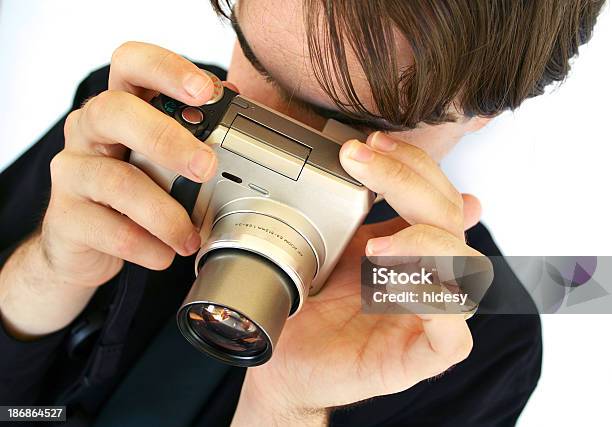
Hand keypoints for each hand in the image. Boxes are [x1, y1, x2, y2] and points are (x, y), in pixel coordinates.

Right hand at [0, 42, 217, 337]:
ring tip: (190, 237)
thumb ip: (194, 139)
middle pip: (116, 112)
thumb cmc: (135, 193)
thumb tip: (242, 119)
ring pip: (117, 181)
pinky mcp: (65, 215)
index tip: (206, 92)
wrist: (86, 245)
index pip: (132, 63)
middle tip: (206, 167)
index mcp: (120, 107)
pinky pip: (110, 229)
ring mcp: (72, 171)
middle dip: (167, 138)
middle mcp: (89, 130)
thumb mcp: (163, 161)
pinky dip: (146, 246)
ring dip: (165, 213)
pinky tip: (164, 254)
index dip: (167, 69)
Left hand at [232, 132, 483, 425]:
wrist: (283, 360)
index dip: (415, 165)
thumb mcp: (340, 248)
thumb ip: (373, 218)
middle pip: (453, 223)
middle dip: (411, 185)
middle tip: (361, 163)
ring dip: (425, 244)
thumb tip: (392, 182)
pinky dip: (433, 303)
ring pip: (469, 272)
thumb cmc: (312, 307)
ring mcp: (430, 321)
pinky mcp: (420, 360)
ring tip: (374, 245)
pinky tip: (397, 286)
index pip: (440, 197)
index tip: (372, 144)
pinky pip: (453, 335)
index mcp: (414, 251)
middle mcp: (430, 279)